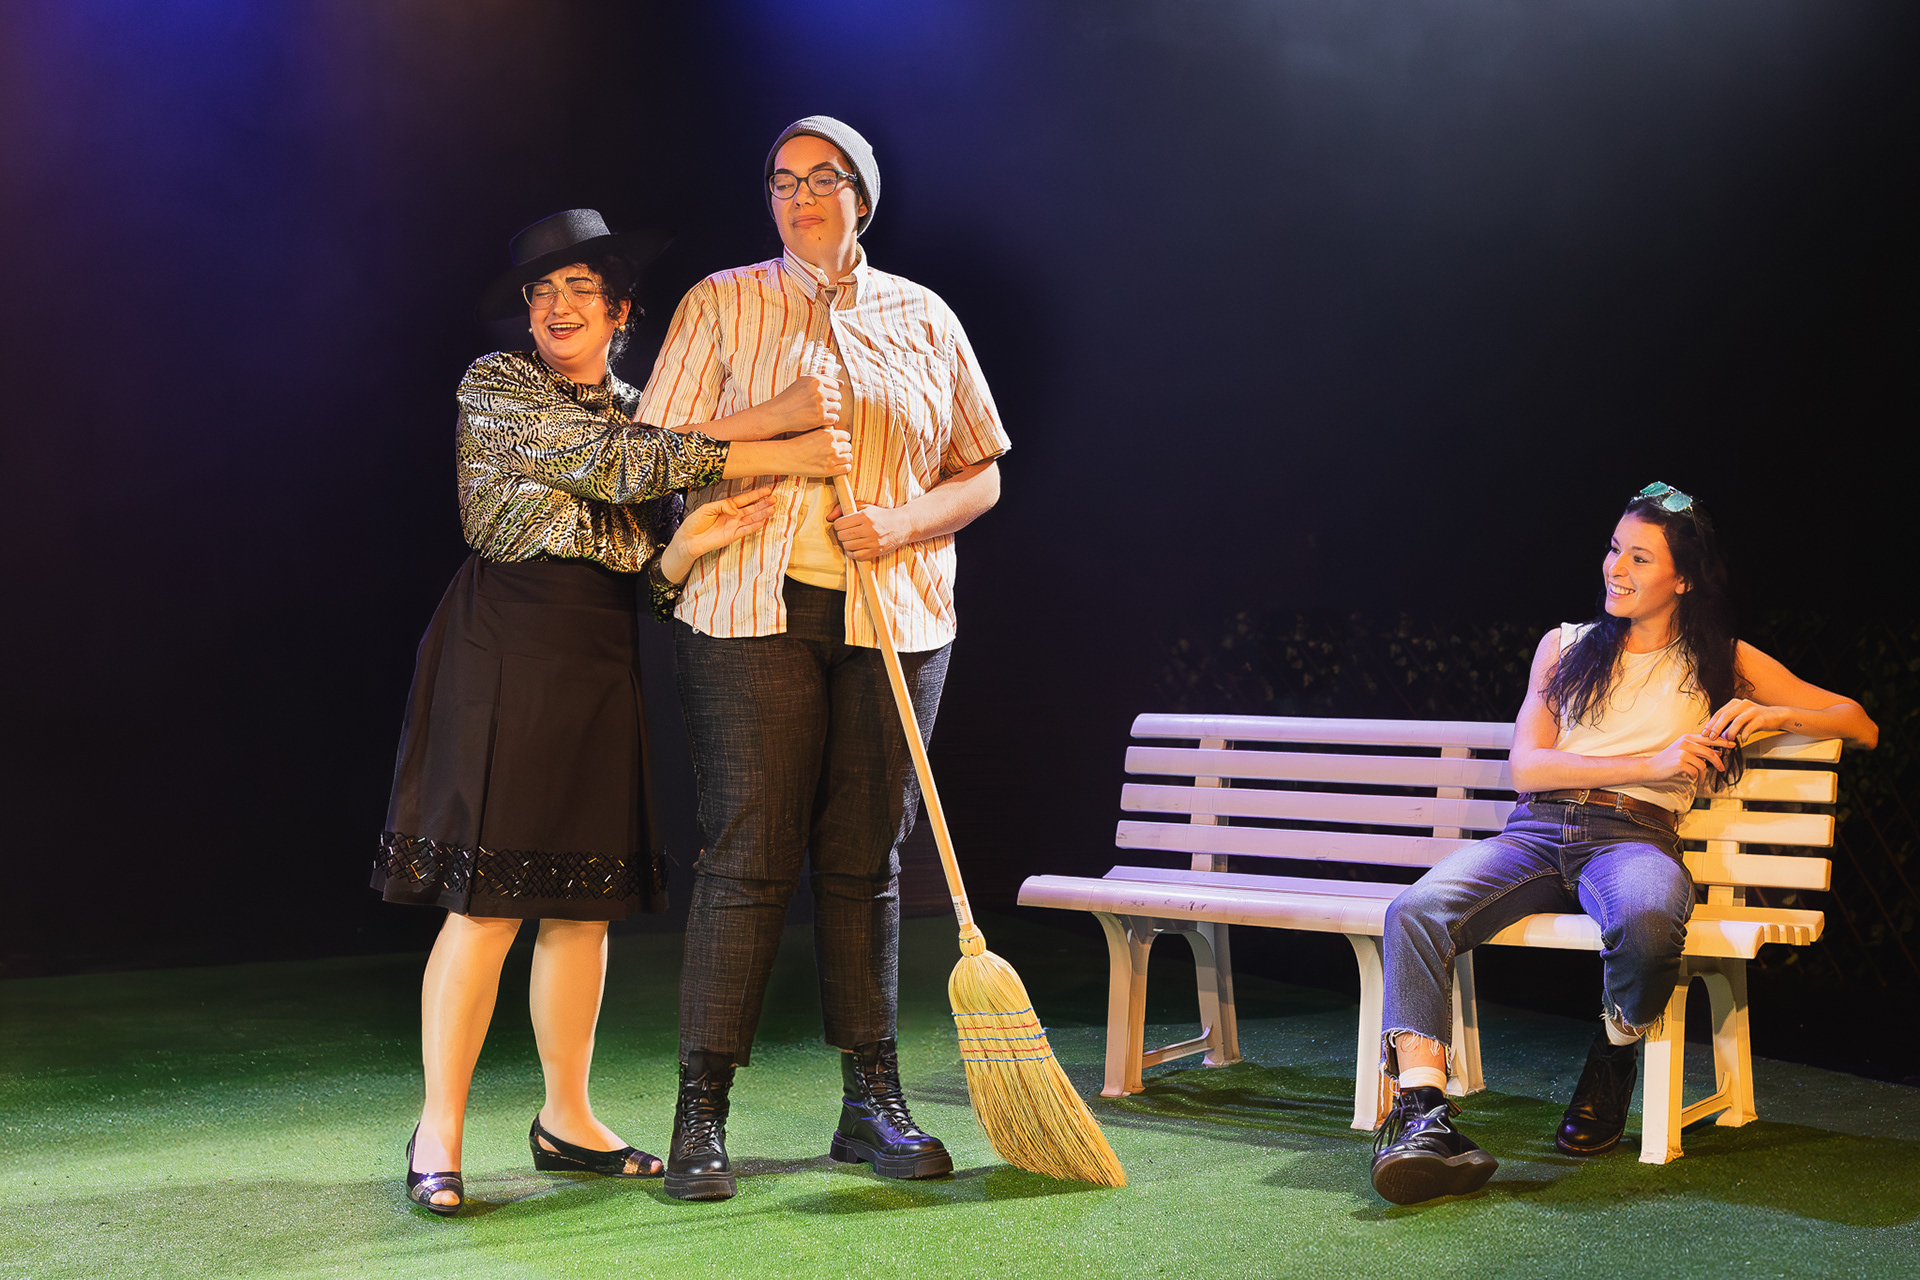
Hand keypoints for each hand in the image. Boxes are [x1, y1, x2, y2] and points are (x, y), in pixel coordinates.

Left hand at [660, 487, 774, 581]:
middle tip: (774, 499)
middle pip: (751, 508)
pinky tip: (762, 521)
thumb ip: (723, 505)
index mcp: (726, 507)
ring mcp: (733, 526)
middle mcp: (732, 516)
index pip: (744, 499)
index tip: (767, 490)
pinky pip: (745, 530)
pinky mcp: (732, 536)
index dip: (756, 495)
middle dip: (763, 504)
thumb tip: (736, 509)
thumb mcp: (707, 508)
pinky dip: (754, 526)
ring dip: (762, 514)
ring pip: (751, 519)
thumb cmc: (695, 522)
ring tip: (772, 509)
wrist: (688, 539)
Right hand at [762, 373, 841, 436]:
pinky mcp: (820, 417)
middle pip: (838, 396)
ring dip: (831, 411)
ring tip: (819, 413)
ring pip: (837, 408)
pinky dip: (830, 420)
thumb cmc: (791, 398)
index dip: (829, 392)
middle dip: (831, 402)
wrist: (778, 414)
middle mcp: (818, 390)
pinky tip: (821, 420)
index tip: (821, 398)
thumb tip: (842, 383)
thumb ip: (823, 379)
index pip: (835, 385)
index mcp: (815, 379)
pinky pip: (835, 419)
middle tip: (820, 407)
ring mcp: (820, 404)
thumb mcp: (804, 382)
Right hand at [781, 427, 852, 476]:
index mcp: (829, 434)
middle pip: (848, 447)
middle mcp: (832, 446)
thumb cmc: (797, 444)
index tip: (840, 443)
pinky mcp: (829, 470)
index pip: (846, 436)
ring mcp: (832, 458)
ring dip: (845, 458)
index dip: (843, 440)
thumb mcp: (813, 432)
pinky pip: (846, 468)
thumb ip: (826, 433)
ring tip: (840, 459)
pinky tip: (840, 466)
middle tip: (838, 452)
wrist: (787, 456)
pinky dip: (845, 467)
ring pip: (849, 457)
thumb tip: (834, 433)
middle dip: (844, 449)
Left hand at [827, 497, 912, 560]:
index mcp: (865, 516)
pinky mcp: (876, 551)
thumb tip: (829, 517)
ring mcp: (873, 541)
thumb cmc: (881, 515)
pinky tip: (855, 548)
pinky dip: (852, 553)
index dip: (838, 525)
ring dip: (846, 544)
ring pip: (848, 546)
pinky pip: (856, 556)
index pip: (839, 524)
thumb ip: (844, 509)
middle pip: (842, 535)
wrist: (902, 525)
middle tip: (846, 533)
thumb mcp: (865, 507)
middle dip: (841, 534)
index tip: (842, 525)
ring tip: (851, 540)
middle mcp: (869, 528)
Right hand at [1644, 731, 1735, 783]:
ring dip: (1703, 774)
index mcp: (1687, 737)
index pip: (1709, 738)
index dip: (1722, 741)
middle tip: (1722, 768)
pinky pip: (1695, 772)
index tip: (1733, 744)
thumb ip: (1699, 749)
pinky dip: (1695, 777)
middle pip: (1709, 752)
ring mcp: (1682, 752)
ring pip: (1703, 764)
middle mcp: (1685, 743)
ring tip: (1700, 779)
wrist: (1651, 767)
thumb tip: (1718, 752)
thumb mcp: (1684, 750)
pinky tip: (1690, 778)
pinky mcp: (1680, 762)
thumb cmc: (1669, 760)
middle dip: (1718, 762)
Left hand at [1703, 698, 1786, 743]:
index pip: (1719, 713)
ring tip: (1728, 740)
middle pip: (1725, 716)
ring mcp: (1752, 710)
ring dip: (1730, 732)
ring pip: (1737, 721)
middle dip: (1717, 728)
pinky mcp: (1761, 718)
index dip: (1710, 723)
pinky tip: (1742, 739)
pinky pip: (1750, 727)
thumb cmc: (1755, 718)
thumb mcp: (1740, 717)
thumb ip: (1729, 723)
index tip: (1704, 733)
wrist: (1776, 716)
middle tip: (1712, 738)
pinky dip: (1744, 734)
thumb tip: (1715, 734)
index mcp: (1735, 703)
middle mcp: (1742, 704)